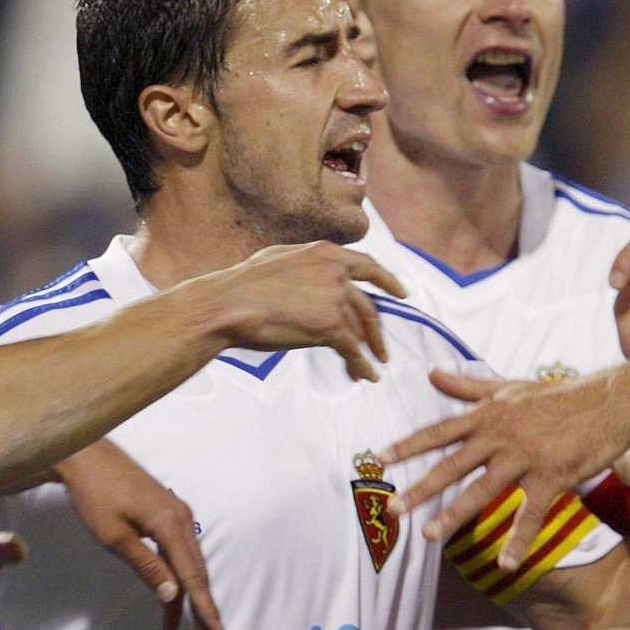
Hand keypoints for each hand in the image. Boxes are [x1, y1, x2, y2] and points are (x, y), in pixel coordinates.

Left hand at [56, 441, 220, 629]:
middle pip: (196, 570)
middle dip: (201, 606)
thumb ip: (146, 567)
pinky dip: (181, 573)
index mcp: (171, 525)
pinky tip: (176, 589)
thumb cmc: (95, 497)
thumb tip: (173, 596)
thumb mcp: (115, 538)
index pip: (192, 574)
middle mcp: (182, 518)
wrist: (87, 457)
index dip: (204, 605)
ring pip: (189, 560)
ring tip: (184, 625)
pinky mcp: (167, 511)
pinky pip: (181, 549)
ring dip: (188, 593)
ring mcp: (177, 513)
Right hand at [202, 241, 407, 382]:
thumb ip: (306, 265)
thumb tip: (314, 274)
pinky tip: (366, 376)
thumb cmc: (242, 286)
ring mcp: (335, 298)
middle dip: (376, 332)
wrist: (226, 305)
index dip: (388, 281)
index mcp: (325, 253)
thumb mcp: (279, 259)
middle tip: (382, 350)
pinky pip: (353, 350)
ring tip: (370, 369)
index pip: (368, 266)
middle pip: (367, 307)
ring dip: (367, 353)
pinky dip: (362, 365)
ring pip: (360, 331)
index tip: (403, 293)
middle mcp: (336, 273)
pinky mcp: (330, 325)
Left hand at [381, 368, 629, 567]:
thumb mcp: (509, 386)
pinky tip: (506, 564)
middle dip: (421, 487)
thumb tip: (432, 373)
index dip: (409, 444)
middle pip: (453, 463)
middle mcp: (502, 434)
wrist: (610, 401)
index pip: (440, 430)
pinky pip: (531, 514)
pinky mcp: (553, 476)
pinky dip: (519, 541)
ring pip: (483, 489)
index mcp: (489, 414)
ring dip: (454, 514)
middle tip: (393, 507)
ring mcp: (526, 456)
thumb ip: (468, 386)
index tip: (380, 457)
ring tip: (430, 535)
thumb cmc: (559, 395)